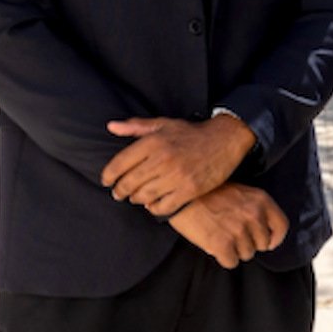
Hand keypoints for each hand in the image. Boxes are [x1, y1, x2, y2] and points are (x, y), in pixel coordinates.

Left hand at [101, 113, 256, 216]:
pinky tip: (153, 203)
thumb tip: (111, 127)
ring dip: (136, 199)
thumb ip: (136, 127)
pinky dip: (155, 207)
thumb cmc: (192, 133)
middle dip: (120, 191)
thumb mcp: (164, 124)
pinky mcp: (190, 189)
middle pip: (129, 183)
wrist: (226, 139)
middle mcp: (163, 158)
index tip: (106, 181)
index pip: (119, 164)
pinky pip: (163, 206)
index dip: (108, 176)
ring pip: (144, 196)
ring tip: (136, 197)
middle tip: (118, 193)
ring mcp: (177, 176)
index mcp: (153, 141)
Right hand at [167, 182, 287, 268]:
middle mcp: (254, 216)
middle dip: (249, 243)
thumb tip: (266, 232)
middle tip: (233, 235)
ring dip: (235, 250)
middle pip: (262, 244)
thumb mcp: (242, 192)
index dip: (274, 238)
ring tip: (221, 235)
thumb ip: (257, 209)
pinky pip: (231, 262)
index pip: (282, 227)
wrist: (183, 196)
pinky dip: (223, 257)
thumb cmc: (210, 192)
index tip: (267, 243)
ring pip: (246, 255)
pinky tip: (214, 245)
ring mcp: (239, 231)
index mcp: (261, 201)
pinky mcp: (222, 245)